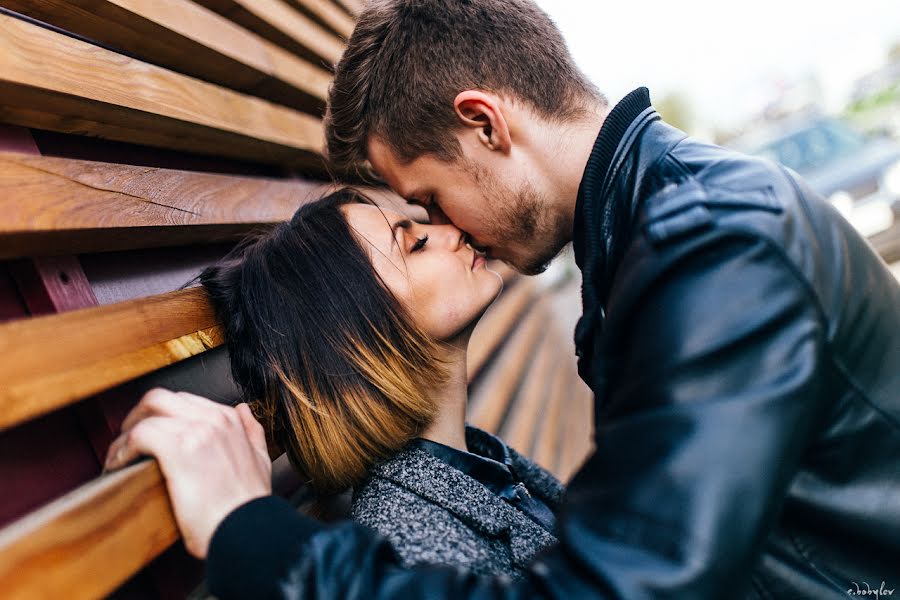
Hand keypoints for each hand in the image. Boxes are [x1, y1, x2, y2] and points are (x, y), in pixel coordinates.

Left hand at [104, 388, 272, 557]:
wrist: (248, 528)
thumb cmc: (249, 504)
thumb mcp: (261, 460)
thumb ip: (252, 431)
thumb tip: (243, 410)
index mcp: (228, 420)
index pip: (183, 400)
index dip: (160, 415)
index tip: (150, 433)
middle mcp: (212, 418)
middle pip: (160, 398)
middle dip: (137, 416)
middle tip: (126, 438)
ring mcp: (196, 431)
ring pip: (146, 413)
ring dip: (124, 435)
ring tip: (118, 456)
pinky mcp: (178, 449)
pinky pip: (138, 435)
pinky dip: (122, 449)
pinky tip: (118, 465)